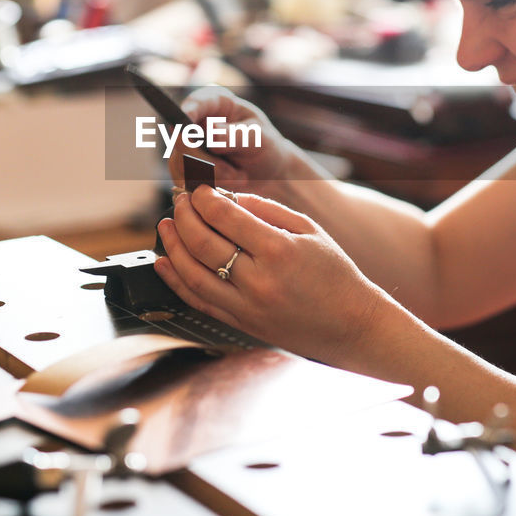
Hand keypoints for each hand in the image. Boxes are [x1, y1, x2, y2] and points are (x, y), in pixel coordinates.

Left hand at [153, 186, 384, 365]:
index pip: (226, 217)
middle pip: (203, 243)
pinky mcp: (242, 324)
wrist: (352, 326)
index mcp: (279, 250)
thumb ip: (267, 209)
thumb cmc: (335, 274)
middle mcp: (259, 280)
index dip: (204, 199)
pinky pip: (199, 301)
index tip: (198, 189)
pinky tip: (163, 262)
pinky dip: (175, 281)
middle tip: (179, 202)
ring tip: (166, 226)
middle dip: (185, 217)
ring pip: (193, 274)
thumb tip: (228, 197)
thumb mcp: (309, 230)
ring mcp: (247, 307)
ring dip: (173, 246)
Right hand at [169, 87, 292, 195]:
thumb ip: (236, 135)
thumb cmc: (265, 146)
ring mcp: (187, 146)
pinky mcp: (185, 169)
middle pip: (182, 140)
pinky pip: (185, 182)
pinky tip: (230, 184)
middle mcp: (196, 122)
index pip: (197, 102)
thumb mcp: (258, 138)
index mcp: (215, 103)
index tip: (185, 123)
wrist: (268, 173)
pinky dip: (209, 187)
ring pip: (181, 165)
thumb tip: (212, 133)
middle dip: (207, 162)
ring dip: (212, 177)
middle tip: (235, 173)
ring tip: (239, 177)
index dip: (189, 111)